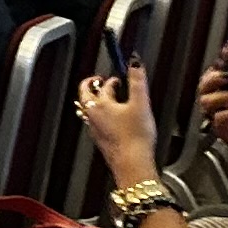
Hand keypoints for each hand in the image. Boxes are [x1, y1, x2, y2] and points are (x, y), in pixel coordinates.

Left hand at [74, 60, 160, 184]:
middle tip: (99, 81)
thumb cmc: (135, 137)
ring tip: (106, 99)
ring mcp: (95, 130)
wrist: (132, 164)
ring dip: (96, 102)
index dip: (112, 79)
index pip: (103, 85)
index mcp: (100, 105)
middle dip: (92, 86)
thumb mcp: (141, 103)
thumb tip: (134, 63)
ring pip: (89, 111)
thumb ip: (137, 81)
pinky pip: (95, 124)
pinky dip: (101, 117)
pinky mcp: (101, 141)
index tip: (118, 78)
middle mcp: (93, 117)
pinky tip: (112, 122)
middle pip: (86, 96)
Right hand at [199, 63, 227, 176]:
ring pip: (205, 102)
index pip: (214, 78)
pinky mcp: (225, 133)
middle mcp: (224, 107)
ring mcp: (223, 120)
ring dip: (223, 95)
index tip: (226, 54)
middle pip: (203, 88)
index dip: (217, 66)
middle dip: (212, 78)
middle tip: (225, 77)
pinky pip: (217, 118)